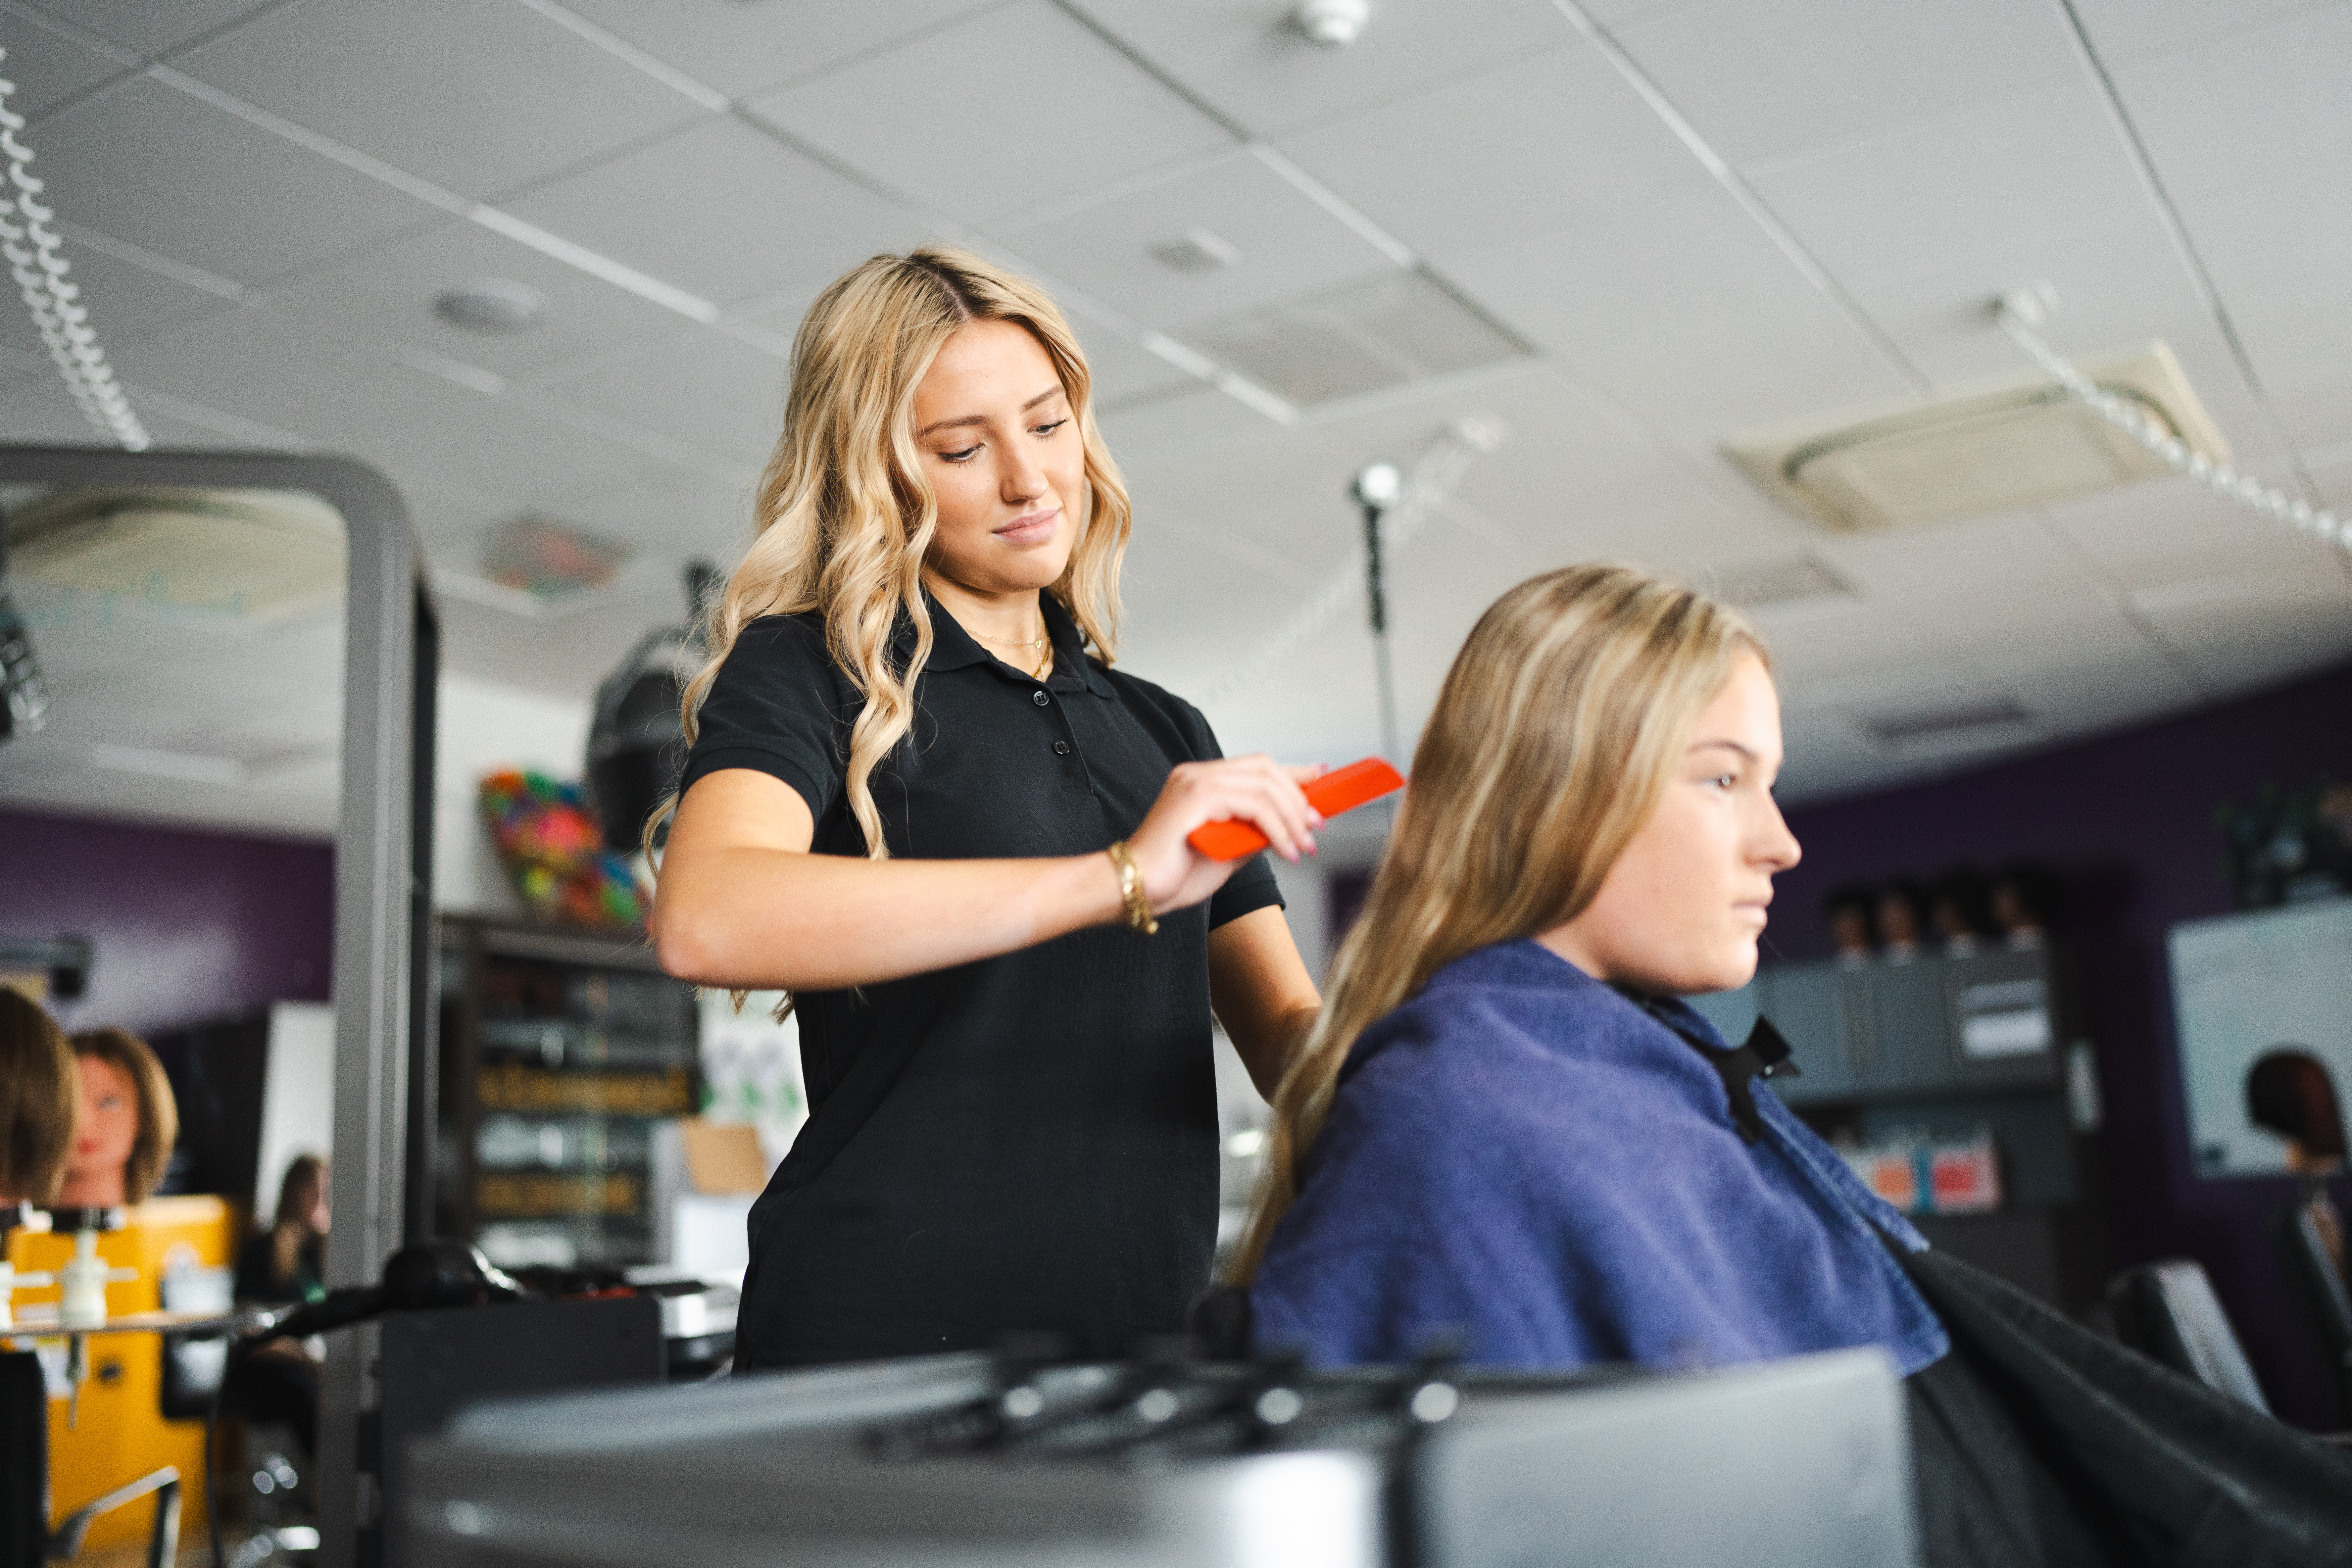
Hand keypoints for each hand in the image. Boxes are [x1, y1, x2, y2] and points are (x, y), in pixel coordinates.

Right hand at [1121, 756, 1326, 916]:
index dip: (1293, 772)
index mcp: (1202, 781)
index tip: (1322, 779)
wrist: (1138, 889)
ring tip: (1304, 846)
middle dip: (1298, 799)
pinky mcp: (1198, 796)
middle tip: (1316, 829)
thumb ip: (1254, 834)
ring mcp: (1196, 780)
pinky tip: (1286, 850)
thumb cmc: (1175, 875)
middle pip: (1266, 769)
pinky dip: (1278, 828)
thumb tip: (1290, 827)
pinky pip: (1254, 805)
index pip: (1257, 766)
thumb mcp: (1229, 852)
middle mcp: (1198, 773)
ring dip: (1292, 818)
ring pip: (1264, 786)